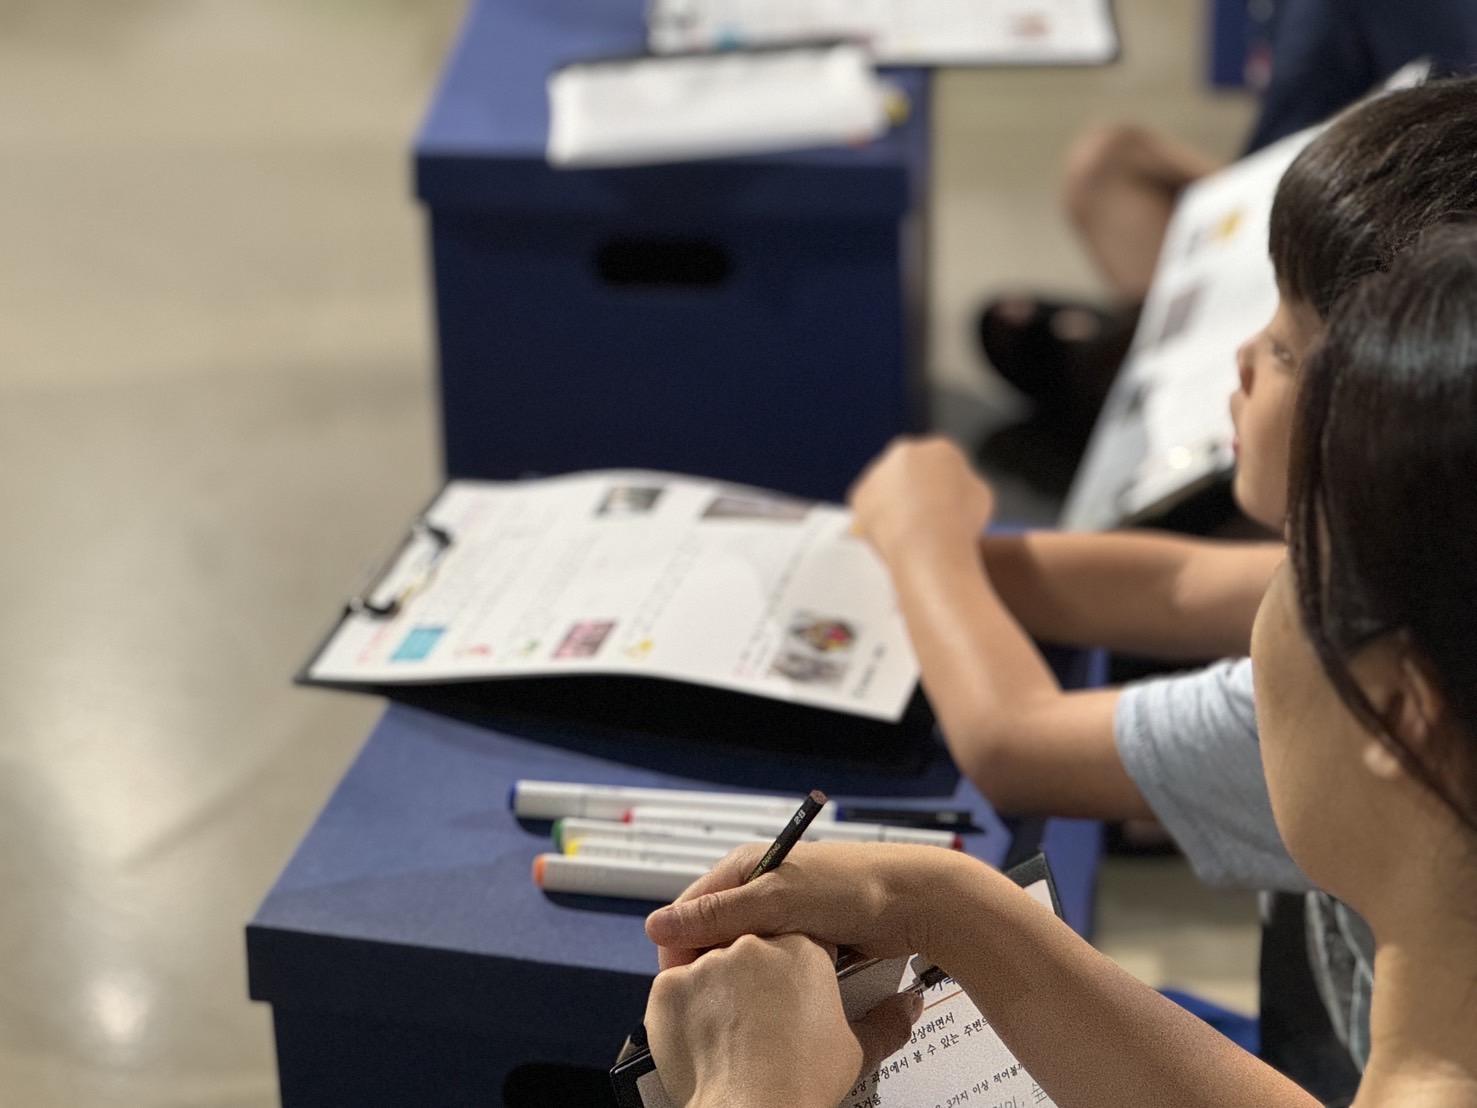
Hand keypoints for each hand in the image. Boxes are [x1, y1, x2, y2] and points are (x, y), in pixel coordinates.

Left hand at [645, 932, 920, 1107]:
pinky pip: (673, 986)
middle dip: (757, 973)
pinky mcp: (670, 985)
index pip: (801, 936)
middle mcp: (752, 942)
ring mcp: (708, 961)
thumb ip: (888, 1022)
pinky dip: (684, 1006)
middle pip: (753, 943)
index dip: (800, 964)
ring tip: (731, 1027)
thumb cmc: (801, 1081)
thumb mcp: (856, 1049)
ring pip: (710, 961)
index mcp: (801, 948)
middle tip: (762, 1012)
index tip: (797, 987)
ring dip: (717, 986)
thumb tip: (910, 1007)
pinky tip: (702, 1032)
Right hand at [647, 841, 969, 970]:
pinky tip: (775, 992)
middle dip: (715, 963)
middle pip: (716, 934)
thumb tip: (658, 926)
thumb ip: (718, 916)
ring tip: (749, 994)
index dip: (681, 947)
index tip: (682, 982)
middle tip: (719, 993)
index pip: (691, 910)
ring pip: (746, 952)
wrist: (916, 902)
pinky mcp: (805, 936)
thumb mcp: (777, 900)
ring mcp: (784, 912)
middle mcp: (761, 886)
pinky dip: (772, 976)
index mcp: (746, 866)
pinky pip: (774, 962)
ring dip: (746, 971)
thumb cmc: (852, 888)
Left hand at [848, 436, 995, 564]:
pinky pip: (870, 508)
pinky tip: (892, 536)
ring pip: (888, 488)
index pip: (943, 465)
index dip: (946, 490)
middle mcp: (906, 451)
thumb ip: (964, 486)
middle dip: (916, 490)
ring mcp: (879, 471)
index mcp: (941, 448)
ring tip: (909, 533)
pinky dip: (878, 520)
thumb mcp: (981, 498)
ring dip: (894, 504)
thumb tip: (953, 489)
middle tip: (924, 519)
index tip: (946, 509)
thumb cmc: (959, 524)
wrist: (928, 545)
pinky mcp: (859, 494)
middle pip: (912, 471)